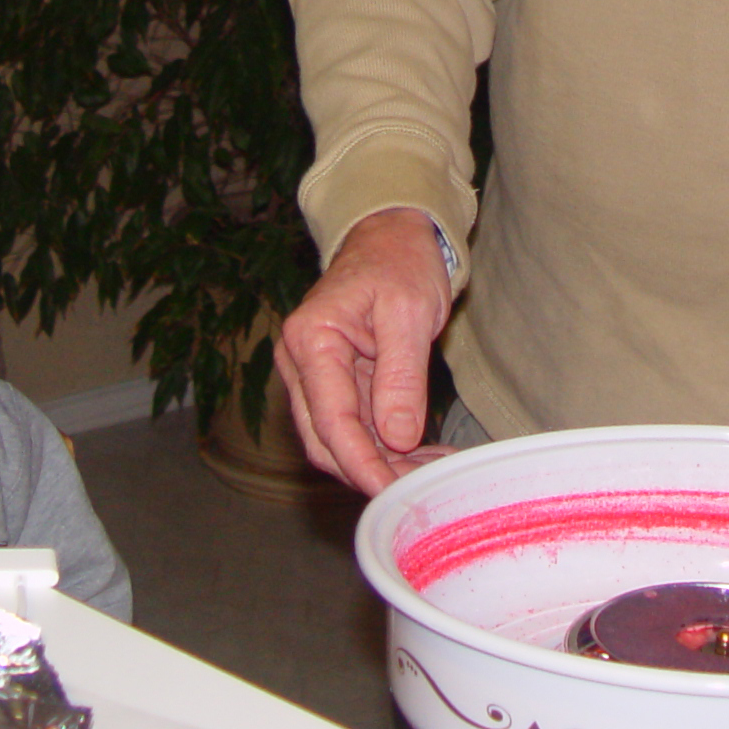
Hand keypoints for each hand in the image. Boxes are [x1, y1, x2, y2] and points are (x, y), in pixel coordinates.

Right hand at [277, 207, 454, 494]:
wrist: (390, 235)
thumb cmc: (399, 262)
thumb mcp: (409, 313)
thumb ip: (401, 378)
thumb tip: (397, 440)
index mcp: (311, 339)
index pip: (332, 421)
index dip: (363, 464)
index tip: (394, 494)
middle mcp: (300, 361)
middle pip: (326, 440)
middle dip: (371, 472)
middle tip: (422, 490)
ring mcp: (312, 373)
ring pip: (337, 440)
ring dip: (379, 463)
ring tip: (429, 472)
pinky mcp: (332, 381)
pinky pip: (351, 425)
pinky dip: (381, 446)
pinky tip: (419, 454)